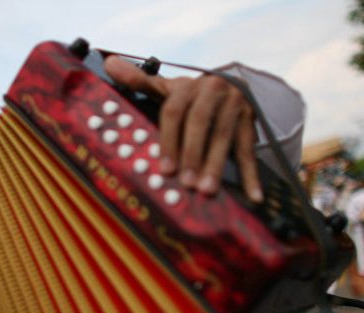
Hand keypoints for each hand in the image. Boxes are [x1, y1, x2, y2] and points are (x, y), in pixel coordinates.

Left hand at [103, 55, 261, 201]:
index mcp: (187, 86)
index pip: (174, 112)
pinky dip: (252, 175)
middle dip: (192, 155)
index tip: (165, 169)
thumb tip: (109, 64)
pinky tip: (254, 196)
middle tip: (186, 183)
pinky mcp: (251, 119)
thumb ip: (140, 81)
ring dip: (216, 165)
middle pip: (201, 124)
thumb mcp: (167, 88)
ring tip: (207, 190)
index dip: (168, 141)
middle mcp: (212, 90)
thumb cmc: (190, 96)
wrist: (231, 85)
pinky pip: (250, 149)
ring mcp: (235, 104)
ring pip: (225, 136)